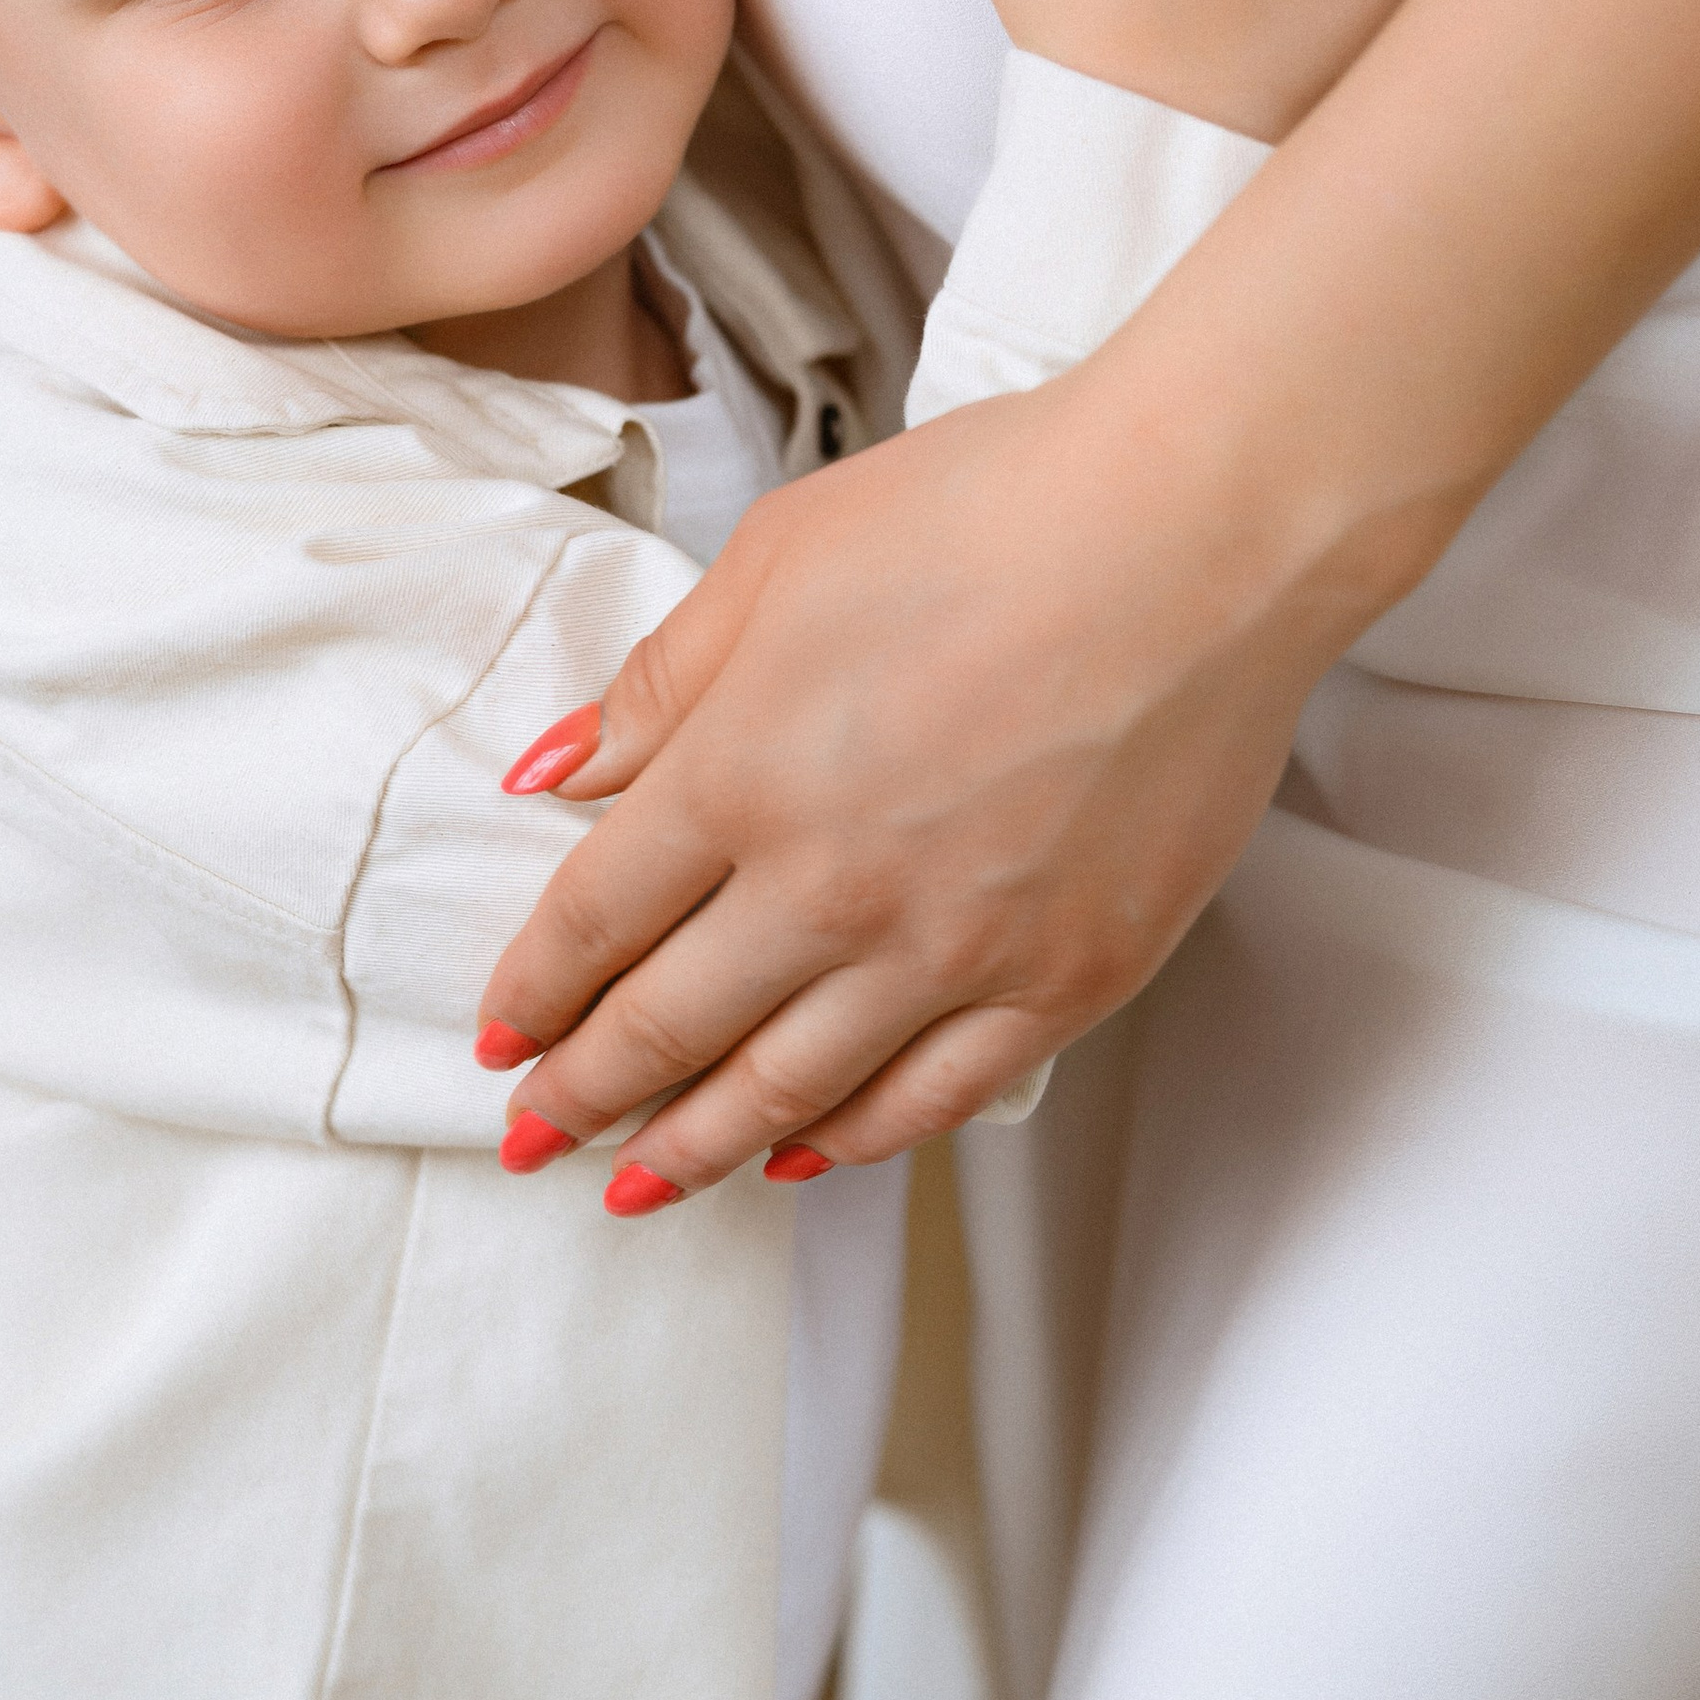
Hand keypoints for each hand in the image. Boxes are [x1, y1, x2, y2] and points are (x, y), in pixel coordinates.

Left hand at [479, 345, 1353, 1191]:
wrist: (1200, 533)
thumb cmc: (993, 512)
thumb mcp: (777, 556)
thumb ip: (661, 681)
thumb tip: (557, 769)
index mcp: (741, 776)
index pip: (595, 921)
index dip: (535, 992)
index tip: (499, 1036)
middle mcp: (831, 890)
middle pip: (670, 1028)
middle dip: (584, 1096)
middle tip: (537, 1140)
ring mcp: (954, 952)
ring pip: (790, 1093)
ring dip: (699, 1150)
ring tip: (641, 1188)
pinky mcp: (1066, 980)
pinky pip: (935, 1099)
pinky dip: (856, 1138)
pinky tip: (810, 1152)